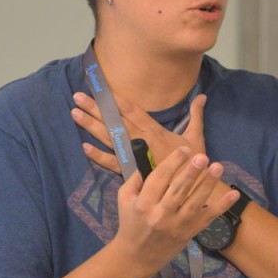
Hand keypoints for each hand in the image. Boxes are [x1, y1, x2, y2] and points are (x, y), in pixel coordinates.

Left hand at [71, 91, 207, 174]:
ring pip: (110, 138)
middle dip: (96, 108)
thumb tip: (202, 96)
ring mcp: (135, 156)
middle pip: (115, 121)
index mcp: (155, 131)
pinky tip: (84, 147)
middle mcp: (142, 140)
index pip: (132, 110)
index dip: (116, 98)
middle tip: (77, 96)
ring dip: (91, 126)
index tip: (101, 87)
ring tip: (75, 114)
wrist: (193, 190)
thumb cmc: (194, 163)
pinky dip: (98, 156)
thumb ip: (196, 115)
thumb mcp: (196, 137)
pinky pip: (112, 163)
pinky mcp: (132, 172)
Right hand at [112, 147, 238, 273]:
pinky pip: (208, 218)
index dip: (173, 162)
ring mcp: (177, 225)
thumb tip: (150, 159)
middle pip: (178, 190)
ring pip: (195, 203)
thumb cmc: (131, 223)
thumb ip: (135, 178)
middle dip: (191, 172)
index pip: (159, 178)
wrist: (137, 257)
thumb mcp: (125, 199)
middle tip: (202, 157)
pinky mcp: (190, 233)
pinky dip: (222, 206)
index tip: (185, 149)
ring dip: (208, 184)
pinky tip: (234, 194)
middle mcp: (161, 215)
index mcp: (144, 204)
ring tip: (218, 166)